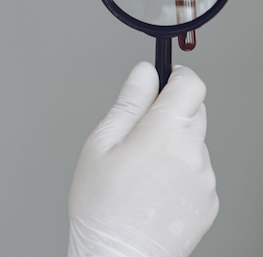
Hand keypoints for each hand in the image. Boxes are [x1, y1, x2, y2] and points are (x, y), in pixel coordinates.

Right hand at [67, 62, 217, 256]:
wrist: (118, 256)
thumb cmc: (102, 206)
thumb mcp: (101, 144)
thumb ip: (128, 103)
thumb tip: (144, 72)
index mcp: (165, 134)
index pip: (191, 85)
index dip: (175, 77)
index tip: (161, 81)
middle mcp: (194, 154)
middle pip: (194, 111)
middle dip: (169, 113)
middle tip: (136, 135)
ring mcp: (206, 179)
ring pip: (194, 142)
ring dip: (174, 144)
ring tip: (141, 171)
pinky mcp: (209, 200)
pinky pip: (198, 170)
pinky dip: (180, 170)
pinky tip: (154, 188)